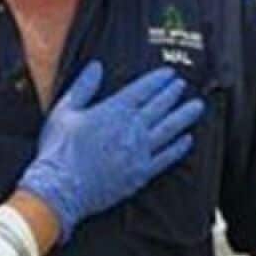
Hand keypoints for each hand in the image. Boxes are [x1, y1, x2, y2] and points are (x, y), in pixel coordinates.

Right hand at [18, 62, 203, 242]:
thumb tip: (96, 67)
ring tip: (197, 106)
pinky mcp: (141, 173)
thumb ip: (83, 87)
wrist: (60, 188)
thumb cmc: (58, 150)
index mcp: (114, 110)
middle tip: (183, 85)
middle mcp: (132, 128)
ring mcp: (139, 151)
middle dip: (173, 93)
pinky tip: (187, 139)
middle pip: (160, 106)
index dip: (159, 79)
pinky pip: (166, 157)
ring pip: (170, 129)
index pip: (144, 89)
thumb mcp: (65, 111)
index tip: (170, 74)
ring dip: (185, 116)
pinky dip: (179, 147)